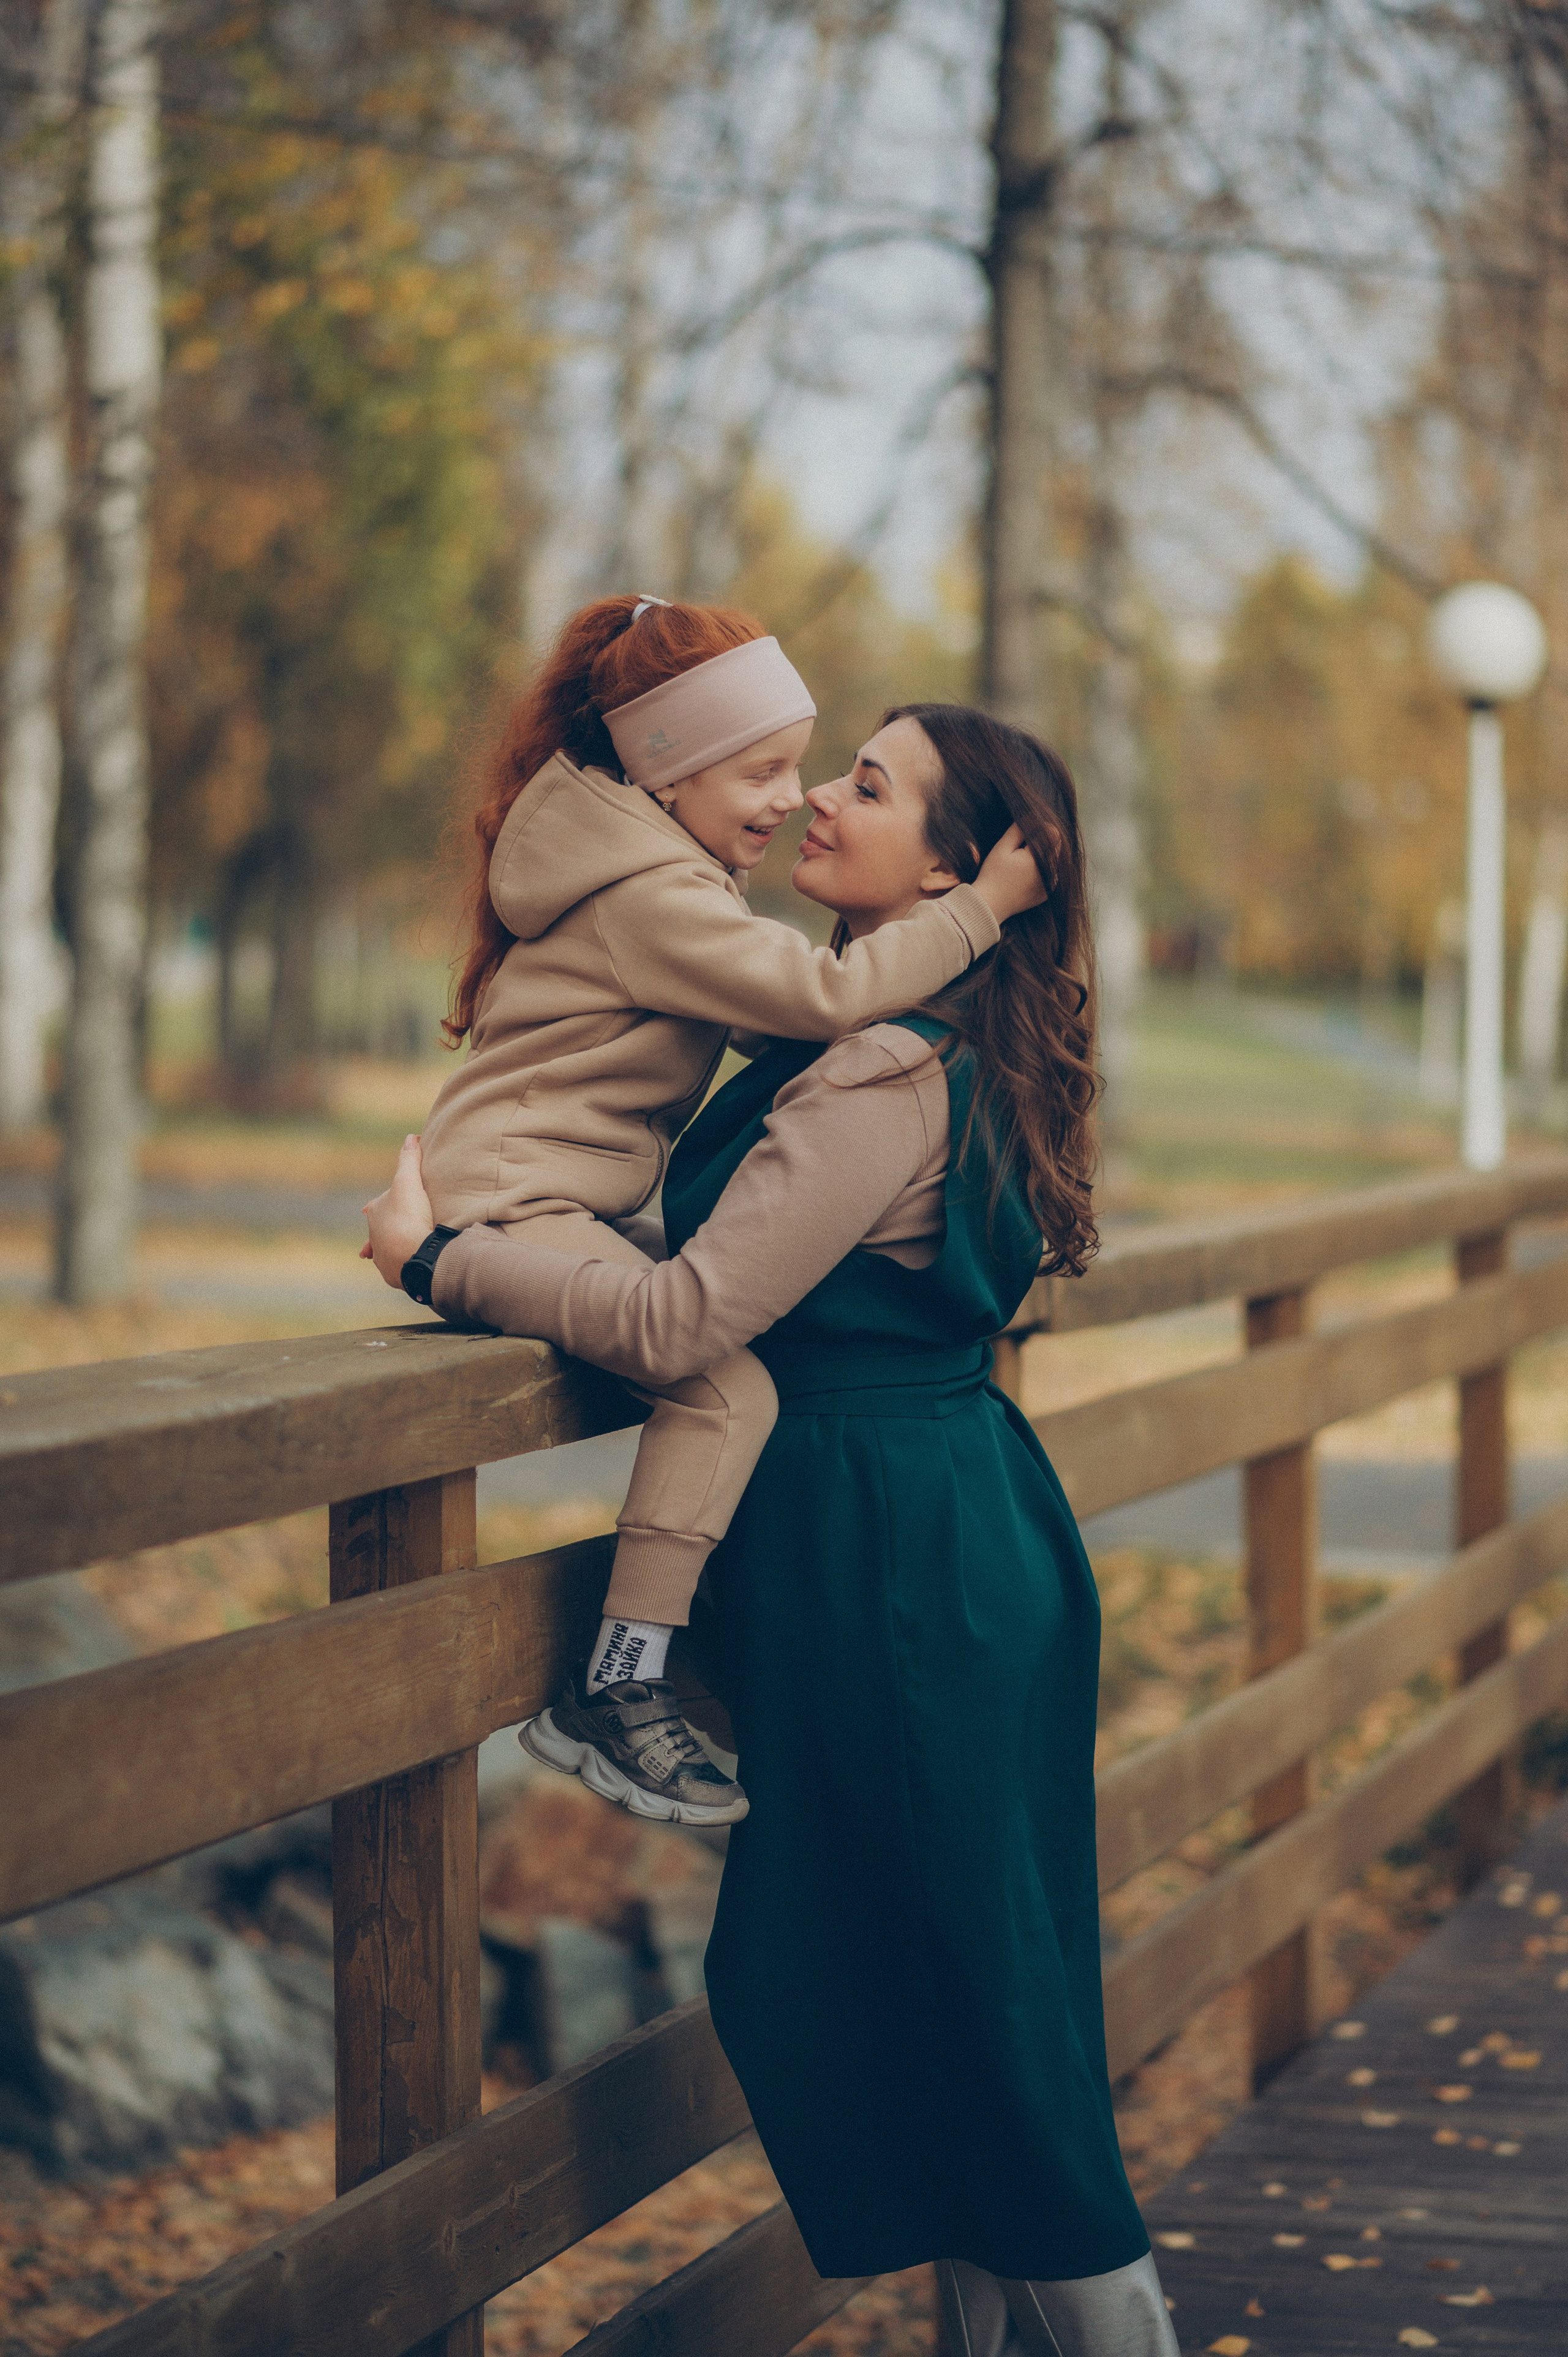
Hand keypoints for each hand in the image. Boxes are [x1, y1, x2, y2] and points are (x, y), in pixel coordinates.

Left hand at [361, 1134, 435, 1288]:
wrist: (413, 1256)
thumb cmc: (408, 1217)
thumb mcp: (409, 1181)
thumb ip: (409, 1159)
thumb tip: (411, 1137)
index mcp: (375, 1213)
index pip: (379, 1203)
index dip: (387, 1201)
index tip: (393, 1201)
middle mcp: (374, 1236)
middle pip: (381, 1227)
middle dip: (387, 1226)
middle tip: (401, 1225)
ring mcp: (383, 1257)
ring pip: (385, 1249)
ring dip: (391, 1247)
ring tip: (401, 1247)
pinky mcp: (393, 1274)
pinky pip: (396, 1266)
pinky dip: (400, 1263)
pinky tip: (405, 1263)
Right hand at [973, 822, 1047, 922]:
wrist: (989, 905)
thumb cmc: (992, 875)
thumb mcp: (1002, 848)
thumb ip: (1019, 830)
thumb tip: (1032, 817)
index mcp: (1040, 860)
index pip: (1053, 834)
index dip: (1041, 829)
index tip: (1025, 834)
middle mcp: (1050, 873)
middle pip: (1055, 847)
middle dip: (1042, 843)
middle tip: (1020, 849)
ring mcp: (1050, 885)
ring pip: (1054, 860)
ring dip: (1043, 855)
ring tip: (1022, 861)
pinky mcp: (1047, 893)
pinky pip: (1050, 874)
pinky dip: (1042, 869)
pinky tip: (1025, 873)